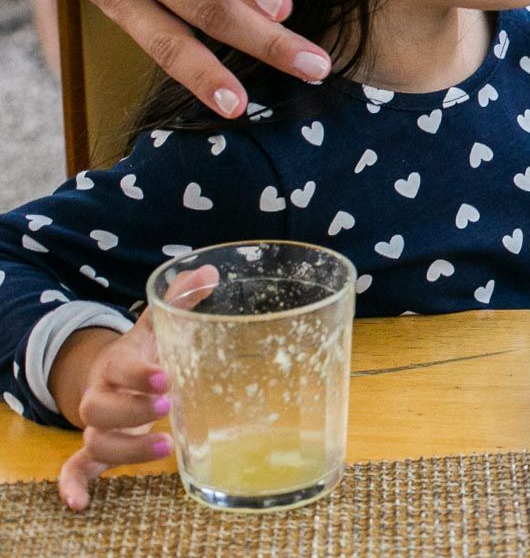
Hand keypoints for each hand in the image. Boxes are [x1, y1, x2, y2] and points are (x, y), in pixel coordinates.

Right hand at [53, 266, 218, 509]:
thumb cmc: (143, 352)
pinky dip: (72, 484)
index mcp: (117, 364)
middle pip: (101, 407)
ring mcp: (97, 424)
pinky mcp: (96, 447)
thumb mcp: (158, 326)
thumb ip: (181, 300)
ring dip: (124, 448)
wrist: (110, 374)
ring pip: (95, 439)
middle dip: (131, 410)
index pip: (122, 368)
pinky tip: (80, 503)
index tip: (166, 378)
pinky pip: (76, 468)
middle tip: (167, 406)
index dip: (139, 374)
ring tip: (164, 446)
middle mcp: (102, 395)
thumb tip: (211, 272)